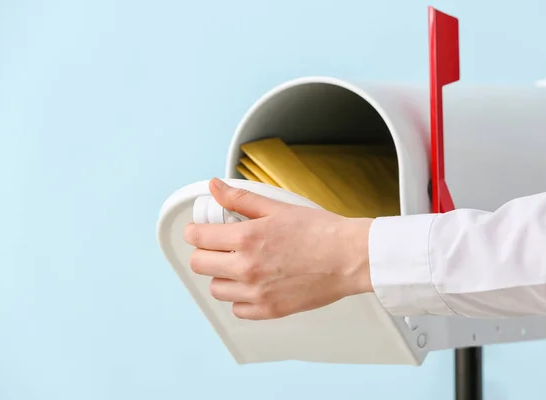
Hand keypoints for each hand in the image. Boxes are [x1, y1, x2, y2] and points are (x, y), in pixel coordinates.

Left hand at [183, 178, 373, 319]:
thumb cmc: (321, 231)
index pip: (198, 238)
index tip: (198, 231)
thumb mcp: (277, 207)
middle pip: (199, 265)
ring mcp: (257, 292)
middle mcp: (247, 268)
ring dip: (221, 276)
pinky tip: (253, 284)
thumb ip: (240, 198)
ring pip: (216, 289)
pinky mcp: (270, 310)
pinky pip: (237, 309)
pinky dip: (240, 298)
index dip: (194, 232)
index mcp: (247, 238)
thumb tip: (215, 187)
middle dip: (204, 253)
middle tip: (218, 247)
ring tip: (238, 266)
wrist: (350, 257)